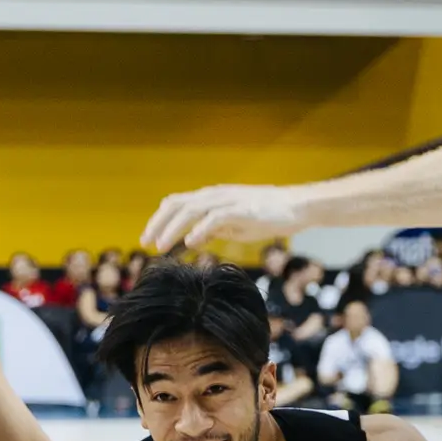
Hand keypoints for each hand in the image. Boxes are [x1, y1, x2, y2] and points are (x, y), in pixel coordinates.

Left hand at [141, 184, 302, 252]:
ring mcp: (228, 201)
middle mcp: (215, 195)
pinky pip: (216, 218)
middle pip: (177, 204)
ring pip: (192, 210)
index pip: (177, 204)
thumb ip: (213, 228)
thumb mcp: (234, 224)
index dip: (159, 220)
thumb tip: (194, 238)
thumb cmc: (266, 216)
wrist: (296, 207)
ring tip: (162, 245)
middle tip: (146, 243)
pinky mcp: (242, 209)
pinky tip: (191, 242)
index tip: (148, 239)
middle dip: (158, 223)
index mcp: (211, 198)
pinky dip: (201, 229)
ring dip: (174, 228)